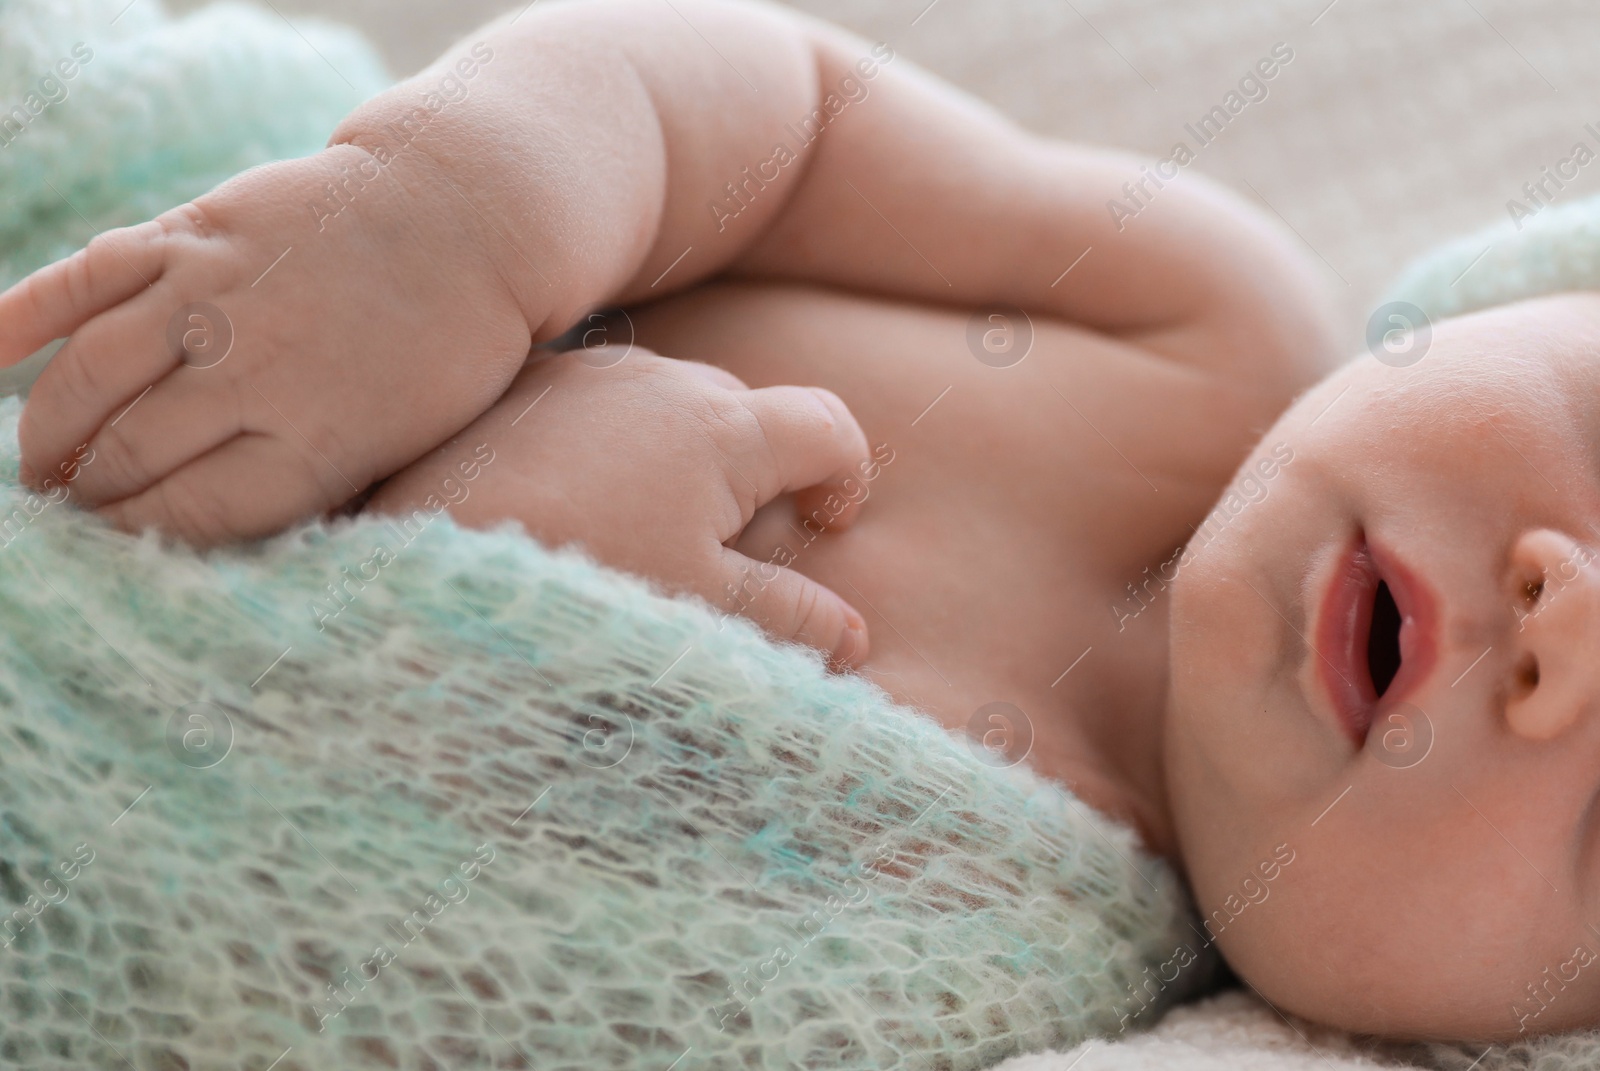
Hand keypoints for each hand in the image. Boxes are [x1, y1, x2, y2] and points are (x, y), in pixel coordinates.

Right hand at [0, 144, 531, 544]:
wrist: (464, 219)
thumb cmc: (443, 352)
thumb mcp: (401, 444)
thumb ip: (311, 485)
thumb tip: (213, 534)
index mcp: (319, 440)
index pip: (194, 515)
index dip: (141, 539)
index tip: (116, 551)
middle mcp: (257, 370)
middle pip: (132, 455)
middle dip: (90, 497)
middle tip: (69, 516)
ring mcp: (216, 294)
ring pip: (93, 377)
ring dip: (51, 432)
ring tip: (41, 469)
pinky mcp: (195, 233)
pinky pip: (86, 278)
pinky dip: (23, 315)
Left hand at [365, 347, 873, 666]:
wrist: (416, 563)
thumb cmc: (578, 587)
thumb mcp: (700, 616)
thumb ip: (790, 619)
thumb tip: (853, 633)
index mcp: (722, 428)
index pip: (826, 425)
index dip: (845, 476)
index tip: (825, 528)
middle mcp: (658, 379)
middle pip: (746, 412)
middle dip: (758, 474)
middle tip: (728, 552)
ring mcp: (582, 376)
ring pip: (666, 408)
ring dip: (679, 461)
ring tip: (640, 537)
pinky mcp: (518, 390)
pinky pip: (593, 409)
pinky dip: (608, 451)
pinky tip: (568, 512)